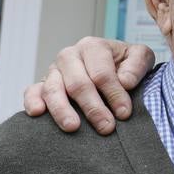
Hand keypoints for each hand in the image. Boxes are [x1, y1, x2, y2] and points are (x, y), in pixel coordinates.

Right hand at [21, 38, 155, 134]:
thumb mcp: (141, 57)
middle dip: (93, 107)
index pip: (102, 73)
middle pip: (78, 83)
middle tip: (106, 127)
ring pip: (53, 89)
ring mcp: (53, 71)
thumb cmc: (126, 64)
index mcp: (92, 46)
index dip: (113, 94)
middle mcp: (69, 56)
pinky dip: (32, 101)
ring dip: (63, 110)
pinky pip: (32, 92)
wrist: (112, 67)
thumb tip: (125, 82)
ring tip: (73, 127)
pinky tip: (38, 113)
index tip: (124, 113)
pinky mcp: (42, 85)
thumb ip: (137, 65)